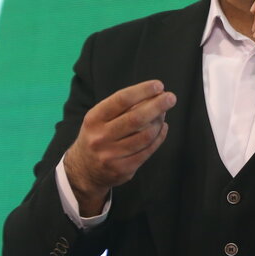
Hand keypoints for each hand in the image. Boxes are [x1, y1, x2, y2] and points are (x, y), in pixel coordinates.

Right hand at [62, 80, 175, 214]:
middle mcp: (100, 137)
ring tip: (163, 114)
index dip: (143, 90)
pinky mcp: (122, 169)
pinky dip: (159, 137)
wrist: (83, 170)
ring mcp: (111, 155)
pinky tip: (162, 128)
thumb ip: (122, 107)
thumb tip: (154, 94)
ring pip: (145, 136)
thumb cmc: (97, 135)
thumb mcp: (99, 118)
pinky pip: (148, 151)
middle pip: (136, 118)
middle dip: (157, 105)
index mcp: (94, 119)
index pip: (121, 99)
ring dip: (159, 122)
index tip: (159, 85)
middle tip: (171, 98)